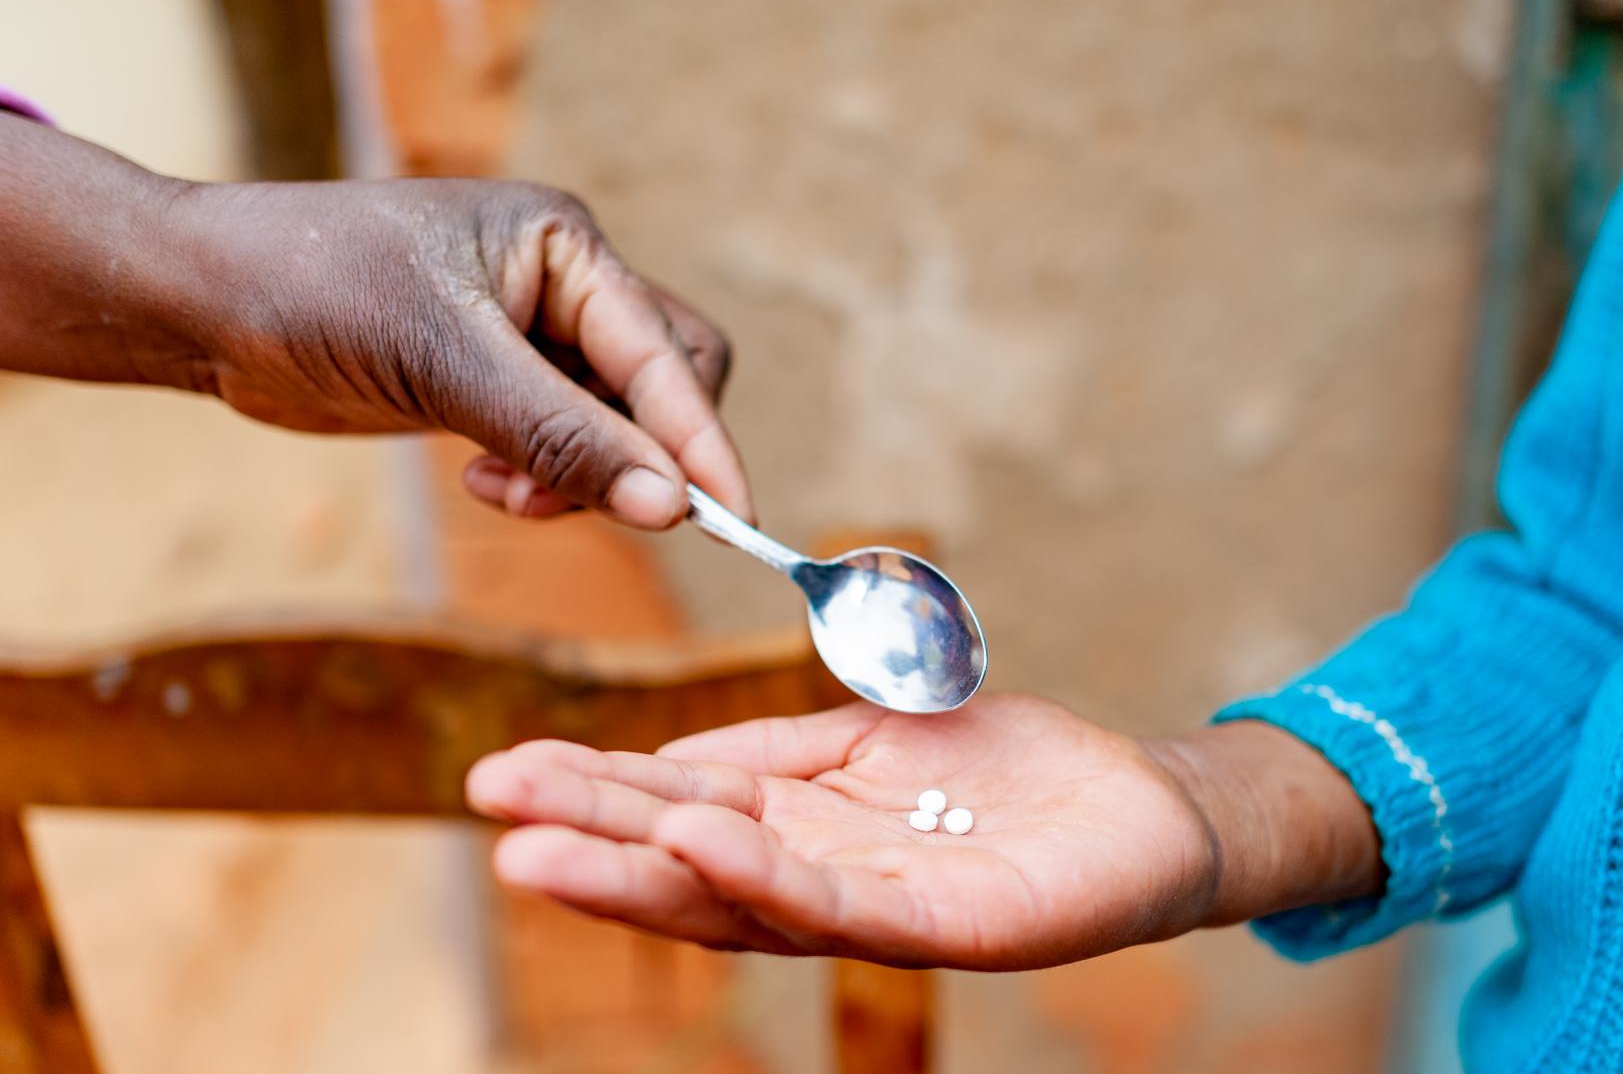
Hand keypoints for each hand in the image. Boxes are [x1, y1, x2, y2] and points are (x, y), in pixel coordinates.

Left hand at [0, 116, 748, 527]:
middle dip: (639, 456)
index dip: (702, 442)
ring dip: (582, 475)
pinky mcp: (495, 384)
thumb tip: (669, 507)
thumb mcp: (447, 366)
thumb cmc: (314, 288)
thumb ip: (564, 438)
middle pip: (665, 385)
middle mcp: (560, 285)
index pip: (669, 355)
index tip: (734, 521)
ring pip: (615, 423)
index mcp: (565, 245)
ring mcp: (528, 335)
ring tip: (506, 494)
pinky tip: (483, 483)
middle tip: (595, 505)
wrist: (205, 301)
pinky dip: (543, 478)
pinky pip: (564, 442)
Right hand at [465, 694, 1381, 968]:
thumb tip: (678, 757)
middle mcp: (819, 877)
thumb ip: (785, 742)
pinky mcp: (943, 930)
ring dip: (639, 870)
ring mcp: (875, 910)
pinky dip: (760, 874)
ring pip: (738, 896)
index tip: (506, 769)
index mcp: (798, 825)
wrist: (1137, 803)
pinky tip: (693, 842)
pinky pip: (837, 905)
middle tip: (490, 812)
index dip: (593, 792)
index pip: (678, 805)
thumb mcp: (873, 729)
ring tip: (546, 846)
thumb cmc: (1004, 769)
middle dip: (585, 837)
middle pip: (684, 861)